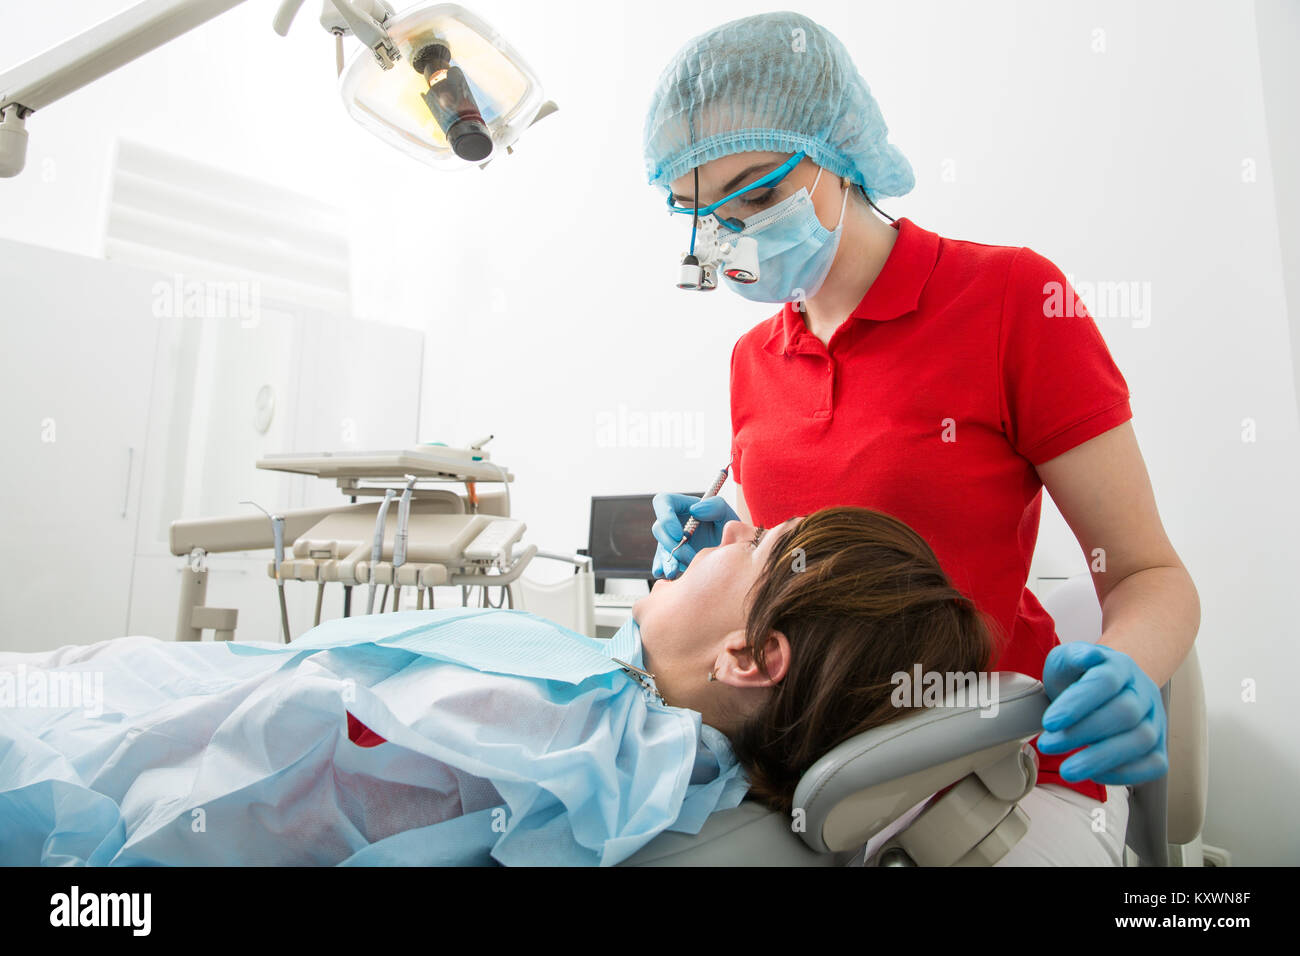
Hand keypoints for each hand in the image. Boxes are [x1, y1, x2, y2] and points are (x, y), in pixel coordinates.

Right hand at [650, 493, 739, 578]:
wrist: (732, 554)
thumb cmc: (729, 530)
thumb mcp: (727, 515)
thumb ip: (715, 506)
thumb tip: (694, 510)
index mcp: (684, 506)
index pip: (663, 502)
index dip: (665, 517)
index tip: (679, 534)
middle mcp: (674, 522)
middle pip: (659, 528)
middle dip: (671, 545)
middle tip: (690, 557)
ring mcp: (671, 540)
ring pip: (660, 548)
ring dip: (667, 561)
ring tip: (676, 573)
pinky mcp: (672, 557)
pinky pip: (660, 563)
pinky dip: (663, 569)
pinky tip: (669, 575)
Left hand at [1036, 642, 1168, 784]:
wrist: (1103, 688)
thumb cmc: (1080, 676)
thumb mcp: (1067, 659)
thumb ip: (1073, 656)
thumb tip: (1087, 656)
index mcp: (1121, 666)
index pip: (1105, 681)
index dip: (1078, 703)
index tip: (1048, 723)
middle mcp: (1144, 692)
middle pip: (1125, 714)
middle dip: (1082, 733)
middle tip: (1048, 745)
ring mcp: (1156, 720)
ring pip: (1141, 740)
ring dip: (1101, 758)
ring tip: (1067, 769)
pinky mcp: (1159, 746)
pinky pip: (1154, 764)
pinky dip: (1124, 773)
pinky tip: (1093, 773)